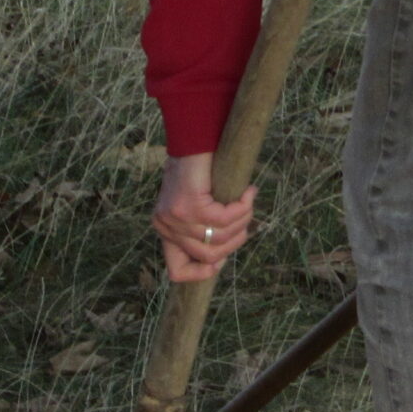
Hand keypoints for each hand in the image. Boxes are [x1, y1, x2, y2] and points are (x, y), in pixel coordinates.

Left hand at [152, 152, 255, 282]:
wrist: (193, 139)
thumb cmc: (198, 168)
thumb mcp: (195, 203)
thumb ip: (202, 227)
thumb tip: (223, 252)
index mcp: (164, 230)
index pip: (177, 271)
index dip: (201, 272)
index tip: (221, 260)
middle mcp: (165, 227)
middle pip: (208, 256)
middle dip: (234, 242)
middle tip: (244, 220)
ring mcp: (177, 218)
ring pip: (220, 237)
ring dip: (242, 221)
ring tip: (247, 202)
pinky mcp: (191, 206)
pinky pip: (226, 218)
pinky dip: (242, 208)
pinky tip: (248, 194)